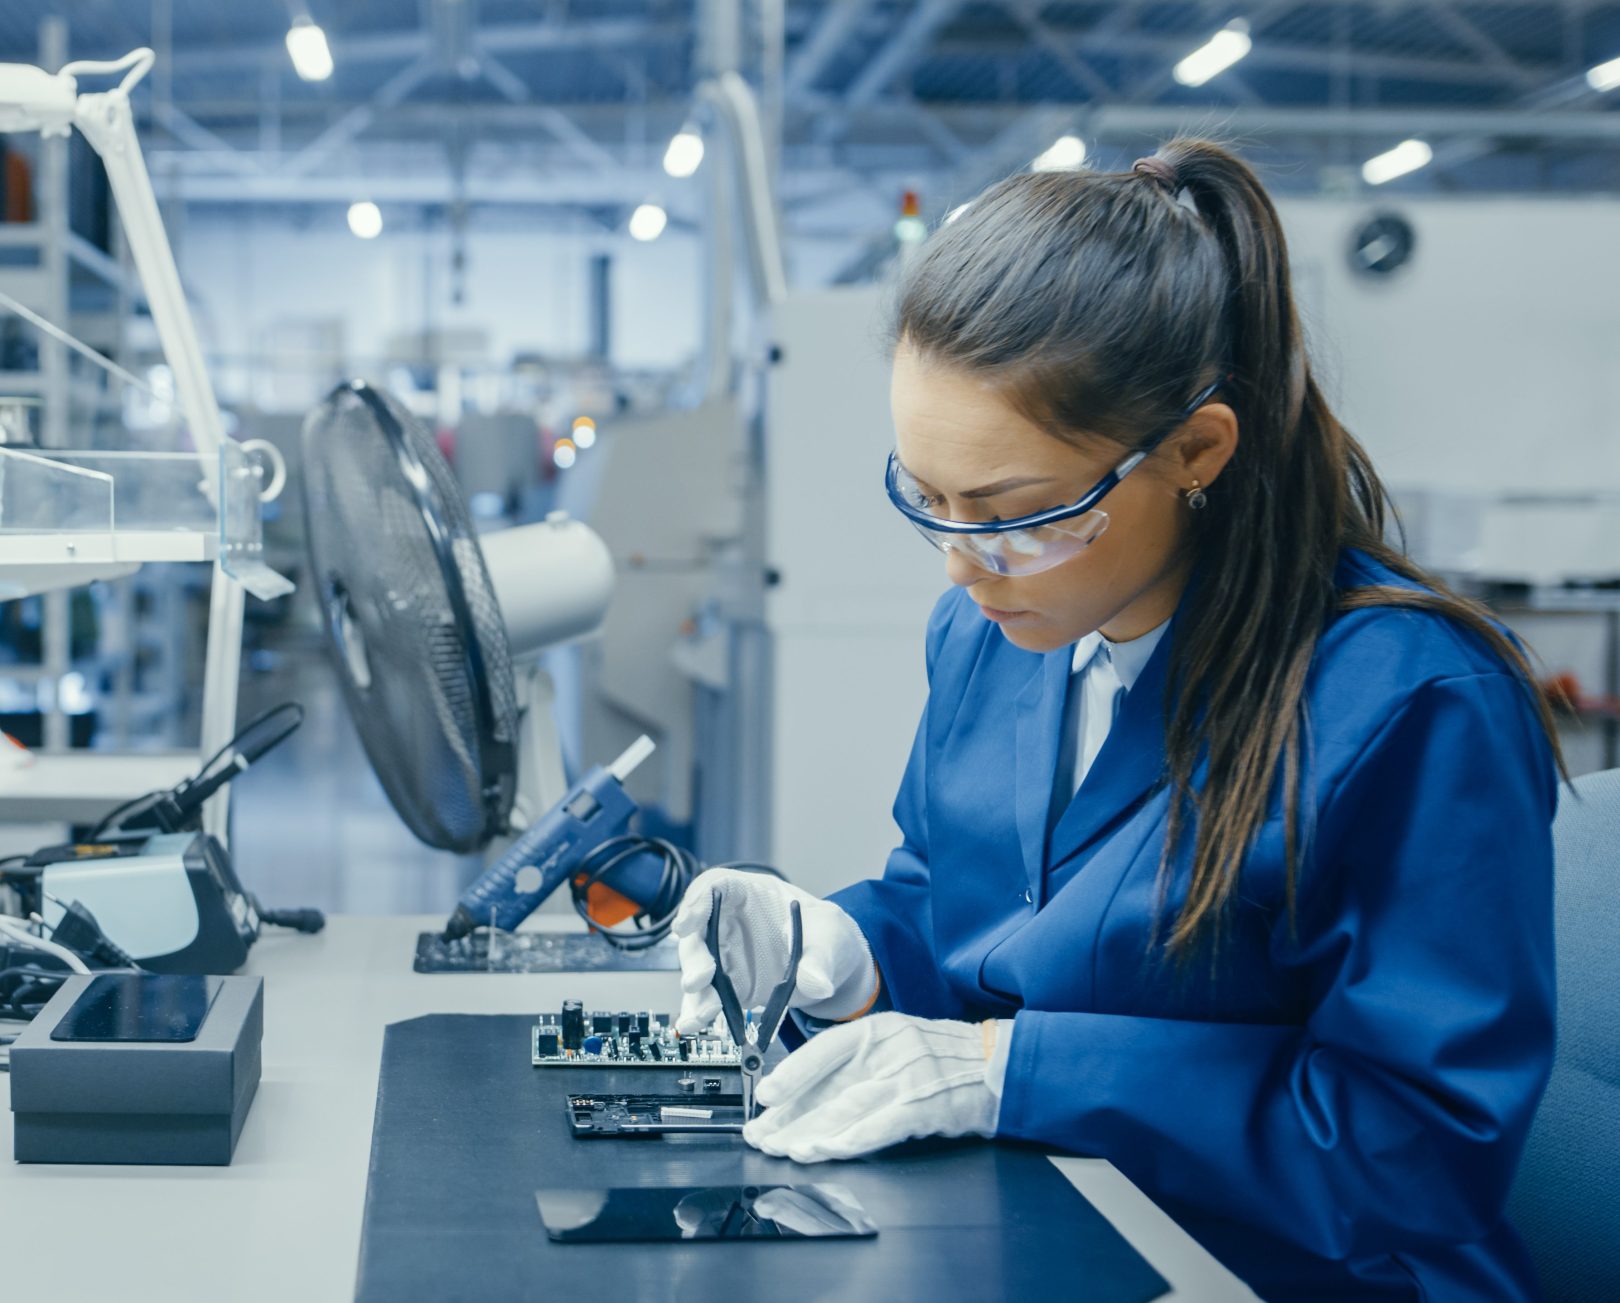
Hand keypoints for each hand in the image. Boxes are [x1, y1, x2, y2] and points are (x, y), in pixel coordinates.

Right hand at [673, 869, 876, 1034]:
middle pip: (699, 931)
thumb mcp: (831, 937)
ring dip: (696, 991)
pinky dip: (699, 1011)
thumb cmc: (826, 936)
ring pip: (698, 968)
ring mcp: (728, 954)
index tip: (685, 925)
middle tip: (700, 979)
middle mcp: (732, 922)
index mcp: (753, 895)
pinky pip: (708, 996)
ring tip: (701, 1014)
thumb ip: (821, 957)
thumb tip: (815, 982)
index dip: (696, 903)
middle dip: (695, 956)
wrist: (832, 968)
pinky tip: (694, 1023)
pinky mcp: (730, 984)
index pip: (716, 887)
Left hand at [742, 1012, 999, 1162]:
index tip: (766, 1096)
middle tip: (762, 1136)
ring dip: (810, 1132)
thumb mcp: (900, 1044)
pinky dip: (849, 1141)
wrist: (1000, 1064)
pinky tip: (826, 1152)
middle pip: (829, 1086)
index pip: (826, 1049)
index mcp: (880, 1030)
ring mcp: (908, 1077)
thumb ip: (862, 1063)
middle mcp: (890, 1049)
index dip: (793, 1073)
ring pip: (846, 1107)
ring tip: (783, 1149)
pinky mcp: (925, 1106)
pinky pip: (879, 1126)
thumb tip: (811, 1093)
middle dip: (791, 1116)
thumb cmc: (947, 1057)